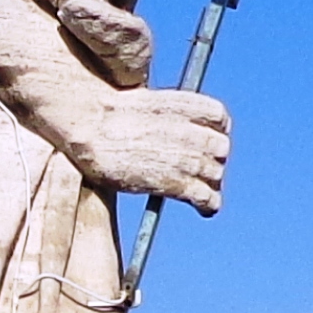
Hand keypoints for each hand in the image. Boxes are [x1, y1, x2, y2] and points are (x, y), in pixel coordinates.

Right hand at [66, 88, 229, 213]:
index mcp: (184, 105)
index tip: (207, 139)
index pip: (219, 117)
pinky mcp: (178, 183)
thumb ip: (166, 114)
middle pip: (221, 148)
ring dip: (210, 183)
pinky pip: (207, 197)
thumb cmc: (106, 118)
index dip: (216, 130)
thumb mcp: (144, 103)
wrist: (91, 127)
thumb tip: (169, 129)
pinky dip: (209, 204)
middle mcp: (191, 131)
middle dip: (213, 159)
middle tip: (200, 169)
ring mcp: (187, 157)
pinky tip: (205, 209)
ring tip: (199, 192)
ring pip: (216, 173)